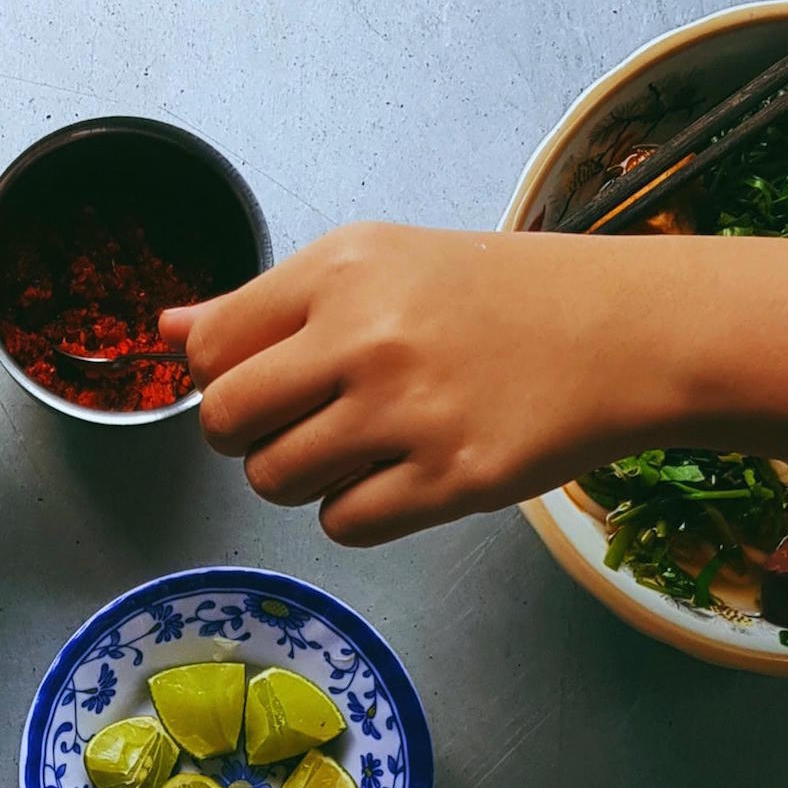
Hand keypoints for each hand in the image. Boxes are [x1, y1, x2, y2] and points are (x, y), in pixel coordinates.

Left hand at [160, 223, 675, 545]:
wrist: (623, 332)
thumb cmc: (491, 296)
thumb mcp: (376, 263)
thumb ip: (264, 303)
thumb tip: (165, 330)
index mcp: (338, 270)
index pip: (209, 347)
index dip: (221, 377)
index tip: (262, 380)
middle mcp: (364, 336)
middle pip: (226, 421)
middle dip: (245, 437)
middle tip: (300, 424)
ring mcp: (407, 413)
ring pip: (275, 480)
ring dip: (299, 477)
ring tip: (355, 447)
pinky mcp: (449, 481)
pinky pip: (342, 524)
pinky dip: (355, 512)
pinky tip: (398, 475)